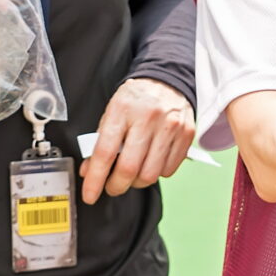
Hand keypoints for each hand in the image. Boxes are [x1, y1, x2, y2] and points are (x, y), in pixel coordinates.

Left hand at [82, 78, 195, 204]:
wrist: (166, 80)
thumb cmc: (136, 99)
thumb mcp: (111, 113)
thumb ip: (100, 142)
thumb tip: (90, 171)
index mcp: (122, 109)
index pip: (105, 152)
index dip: (95, 179)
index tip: (89, 194)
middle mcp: (148, 118)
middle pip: (129, 168)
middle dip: (116, 186)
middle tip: (111, 187)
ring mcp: (169, 126)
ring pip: (150, 174)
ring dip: (137, 183)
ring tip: (132, 176)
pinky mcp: (186, 134)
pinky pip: (169, 170)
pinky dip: (157, 174)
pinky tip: (150, 164)